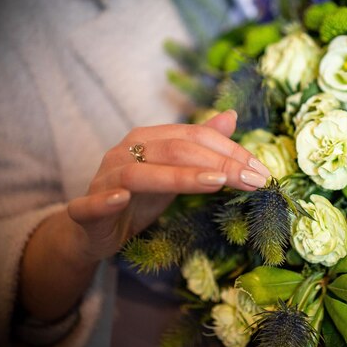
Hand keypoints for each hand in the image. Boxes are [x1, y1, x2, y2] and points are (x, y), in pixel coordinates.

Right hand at [67, 110, 270, 262]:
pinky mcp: (85, 210)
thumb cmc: (141, 198)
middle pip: (176, 150)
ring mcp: (105, 179)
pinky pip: (92, 203)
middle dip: (220, 163)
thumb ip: (202, 145)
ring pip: (142, 174)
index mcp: (149, 139)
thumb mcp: (176, 170)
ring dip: (180, 177)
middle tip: (254, 180)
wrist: (95, 231)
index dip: (231, 151)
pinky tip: (123, 199)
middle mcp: (126, 152)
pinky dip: (106, 200)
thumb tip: (231, 115)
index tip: (262, 172)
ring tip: (217, 183)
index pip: (195, 137)